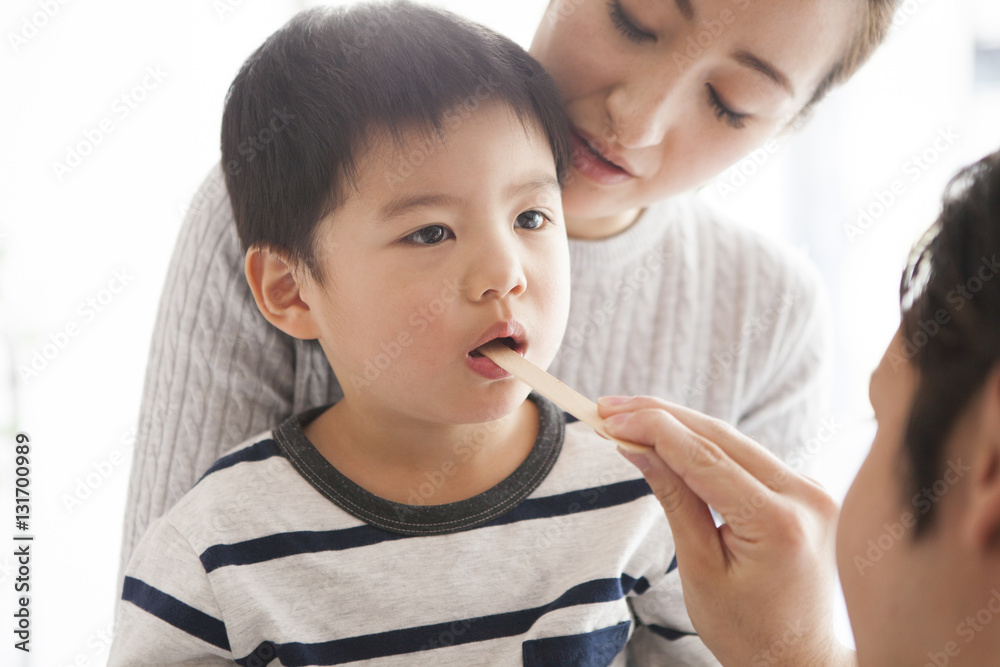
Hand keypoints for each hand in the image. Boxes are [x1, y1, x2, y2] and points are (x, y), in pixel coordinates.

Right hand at [598, 396, 854, 666]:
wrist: (800, 659)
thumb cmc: (747, 629)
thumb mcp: (699, 568)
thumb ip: (674, 499)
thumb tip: (638, 448)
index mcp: (778, 522)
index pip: (705, 457)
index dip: (653, 429)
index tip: (609, 418)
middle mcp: (805, 496)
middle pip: (720, 436)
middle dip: (660, 415)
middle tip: (608, 407)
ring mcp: (811, 489)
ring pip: (732, 439)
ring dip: (679, 424)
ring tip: (627, 415)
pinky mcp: (804, 490)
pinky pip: (747, 455)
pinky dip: (704, 443)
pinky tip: (668, 433)